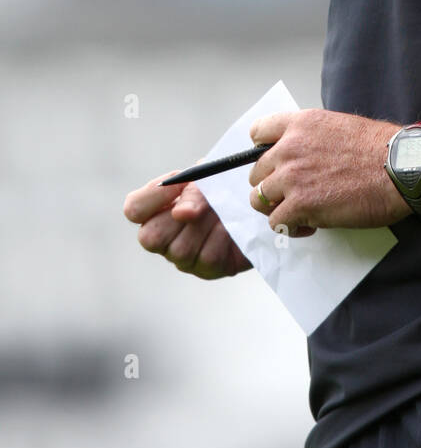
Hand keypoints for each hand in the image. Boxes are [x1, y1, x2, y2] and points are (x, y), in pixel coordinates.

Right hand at [123, 173, 252, 279]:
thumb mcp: (209, 177)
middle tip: (204, 203)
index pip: (134, 209)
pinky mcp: (209, 270)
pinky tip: (230, 226)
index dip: (153, 197)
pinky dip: (223, 237)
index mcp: (157, 209)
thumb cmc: (227, 185)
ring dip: (205, 225)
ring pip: (181, 250)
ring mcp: (184, 258)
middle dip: (181, 217)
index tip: (180, 184)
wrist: (260, 202)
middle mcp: (164, 238)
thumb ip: (192, 190)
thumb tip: (181, 214)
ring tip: (221, 212)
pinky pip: (208, 257)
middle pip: (151, 237)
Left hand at [248, 109, 411, 231]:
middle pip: (256, 173)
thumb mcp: (339, 126)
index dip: (264, 152)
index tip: (274, 164)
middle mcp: (289, 147)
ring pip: (260, 199)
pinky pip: (277, 223)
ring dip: (278, 209)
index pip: (258, 132)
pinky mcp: (300, 205)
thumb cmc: (380, 149)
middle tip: (294, 195)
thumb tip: (304, 155)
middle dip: (273, 186)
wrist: (400, 168)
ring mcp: (292, 177)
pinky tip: (310, 226)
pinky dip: (290, 228)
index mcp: (301, 124)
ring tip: (301, 213)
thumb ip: (312, 138)